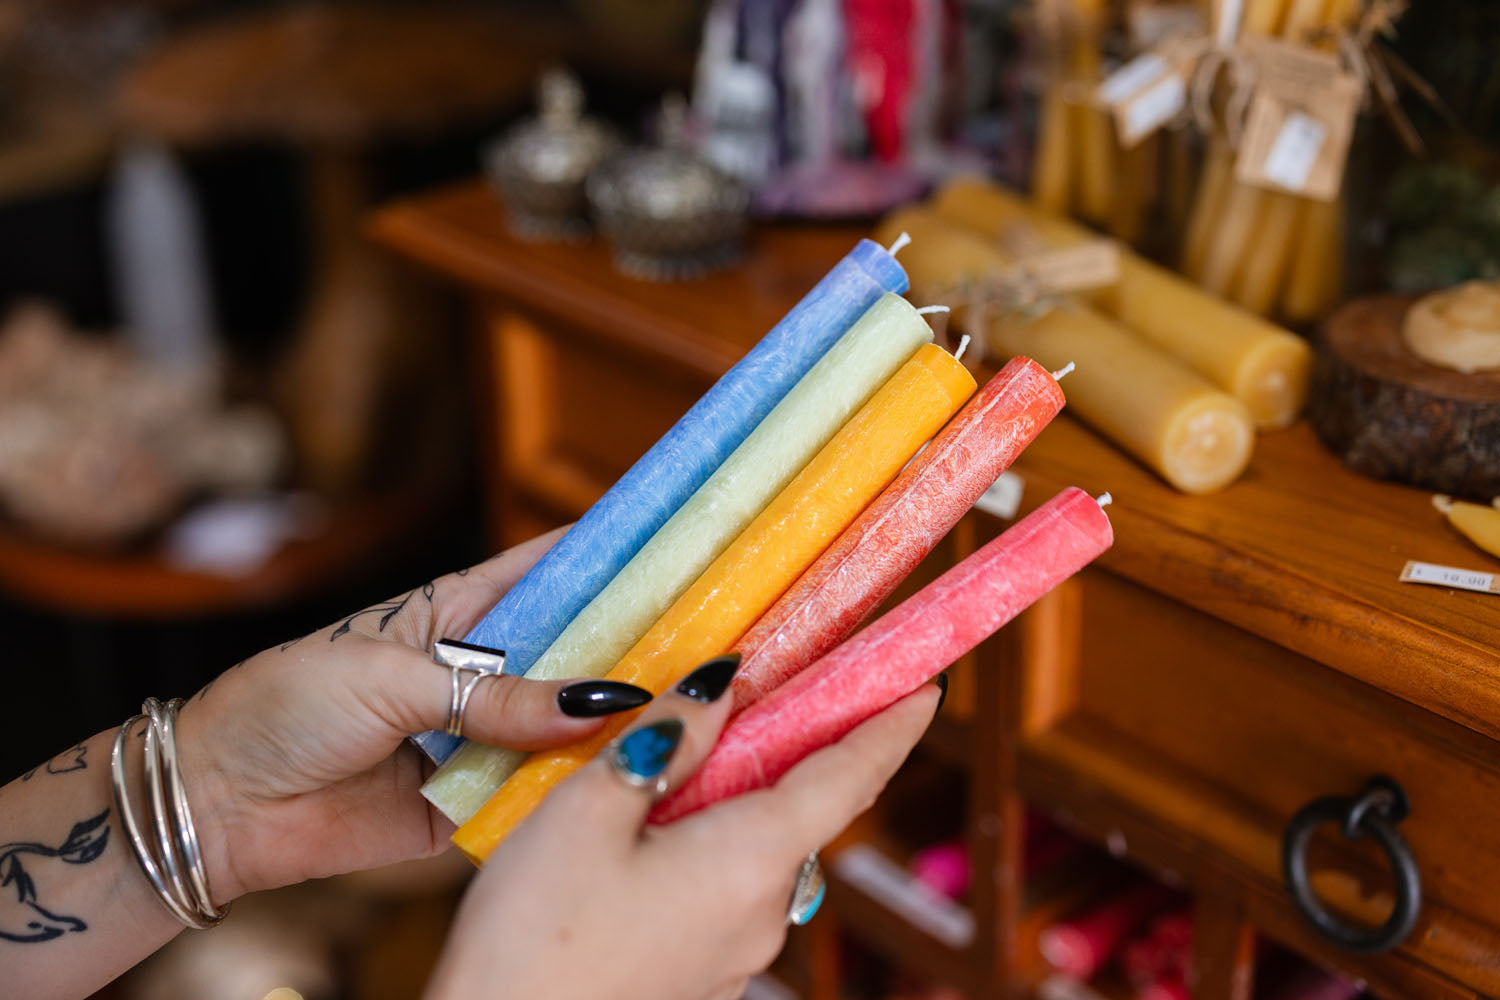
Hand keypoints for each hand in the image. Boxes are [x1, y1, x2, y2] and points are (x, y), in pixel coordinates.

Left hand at [175, 527, 652, 903]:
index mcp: (462, 610)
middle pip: (580, 652)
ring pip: (570, 725)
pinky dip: (578, 790)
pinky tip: (633, 777)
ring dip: (616, 723)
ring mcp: (486, 736)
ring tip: (691, 709)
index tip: (685, 538)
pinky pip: (541, 794)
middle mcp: (486, 669)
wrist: (220, 802)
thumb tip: (595, 707)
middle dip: (639, 646)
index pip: (555, 568)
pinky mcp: (477, 802)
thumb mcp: (392, 680)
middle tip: (712, 639)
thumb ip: (495, 696)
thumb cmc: (289, 705)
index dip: (617, 553)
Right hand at [426, 657, 940, 999]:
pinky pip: (727, 887)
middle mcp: (762, 910)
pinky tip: (659, 824)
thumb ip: (666, 739)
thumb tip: (724, 682)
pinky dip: (715, 840)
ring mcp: (735, 951)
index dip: (889, 725)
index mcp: (750, 859)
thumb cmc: (533, 938)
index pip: (848, 777)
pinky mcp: (702, 973)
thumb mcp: (588, 810)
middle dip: (798, 747)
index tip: (923, 689)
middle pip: (802, 808)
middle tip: (782, 686)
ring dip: (745, 794)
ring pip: (759, 848)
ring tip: (693, 747)